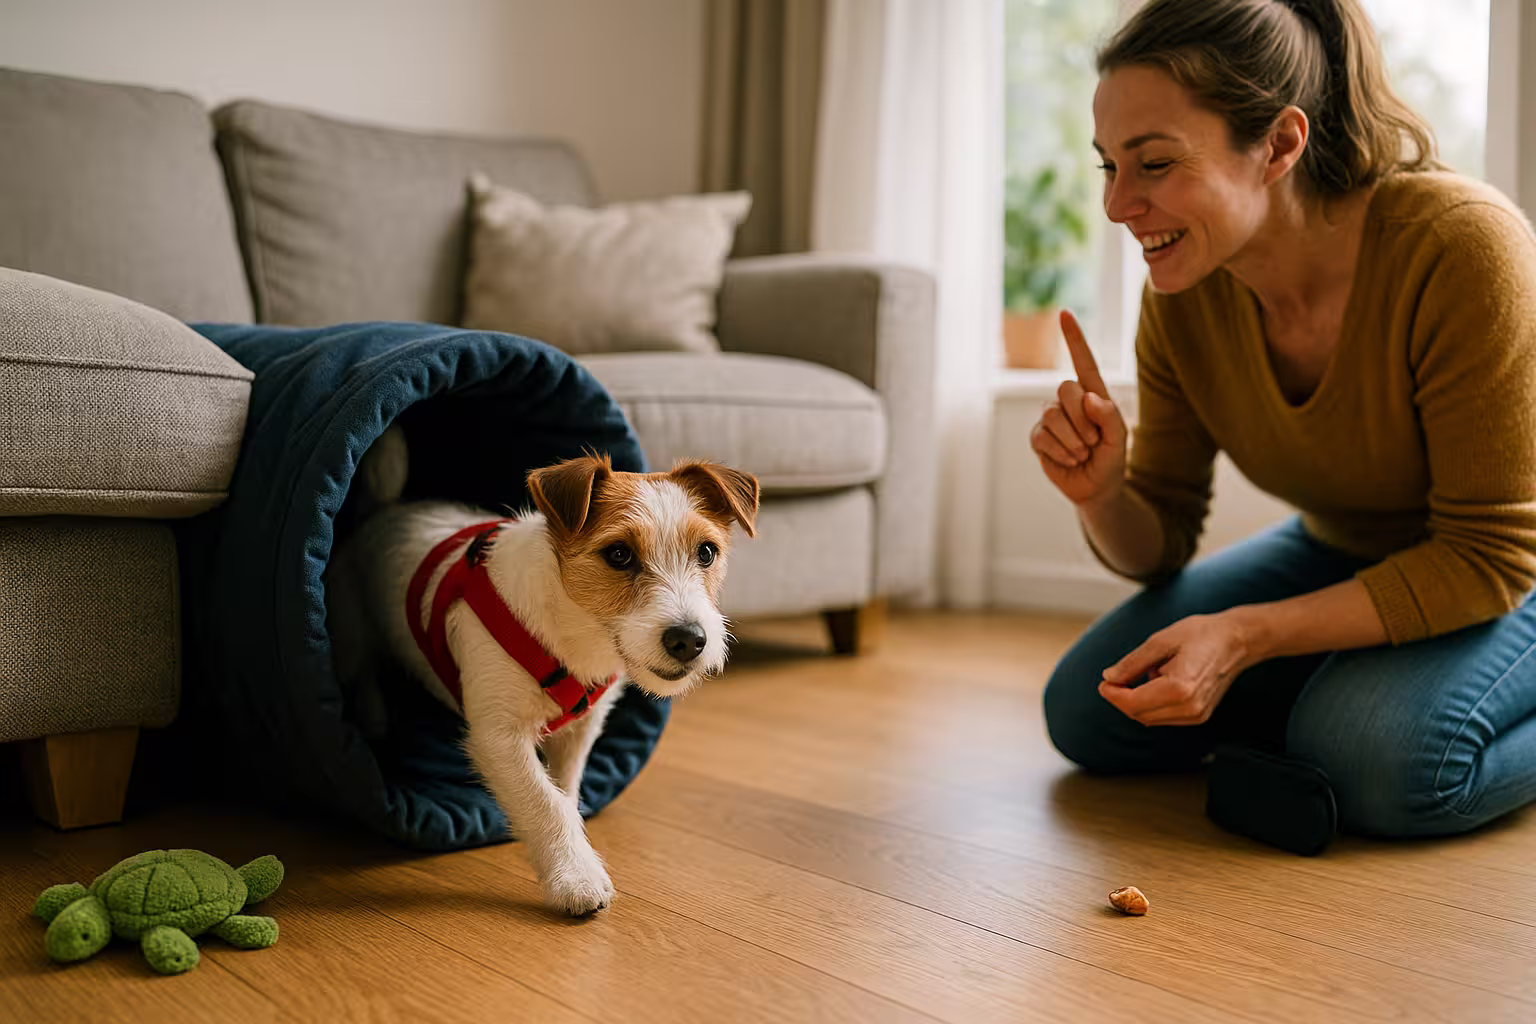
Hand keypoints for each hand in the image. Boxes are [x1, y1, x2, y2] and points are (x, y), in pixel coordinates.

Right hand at [1028, 310, 1128, 506]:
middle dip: (1082, 419)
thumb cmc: (1111, 460)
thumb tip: (1089, 398)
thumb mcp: (1120, 439)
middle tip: (1092, 442)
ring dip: (1073, 440)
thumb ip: (1110, 416)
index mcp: (1093, 394)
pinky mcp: (1038, 437)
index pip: (1082, 362)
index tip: (1064, 313)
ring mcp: (1051, 418)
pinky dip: (1060, 452)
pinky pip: (1042, 436)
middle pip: (1065, 389)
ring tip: (1082, 453)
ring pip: (1052, 415)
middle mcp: (1069, 402)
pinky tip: (1069, 459)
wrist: (1096, 489)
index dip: (1073, 339)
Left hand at [1098, 612, 1256, 725]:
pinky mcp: (1199, 716)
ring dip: (1137, 702)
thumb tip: (1109, 678)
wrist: (1236, 640)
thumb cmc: (1201, 635)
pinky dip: (1151, 704)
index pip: (1134, 704)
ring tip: (1143, 674)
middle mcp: (1189, 708)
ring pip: (1150, 719)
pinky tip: (1158, 682)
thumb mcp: (1160, 641)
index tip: (1103, 683)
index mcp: (1179, 689)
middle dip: (1122, 699)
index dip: (1113, 695)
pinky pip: (1164, 716)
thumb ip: (1132, 663)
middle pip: (1140, 715)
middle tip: (1113, 680)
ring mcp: (1196, 715)